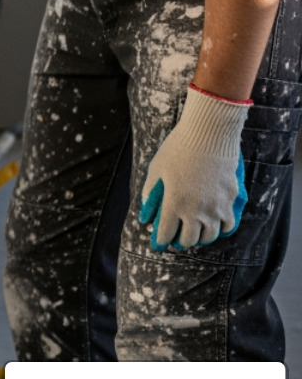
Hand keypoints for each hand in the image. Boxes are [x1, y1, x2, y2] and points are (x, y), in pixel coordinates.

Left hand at [138, 85, 248, 250]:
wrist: (209, 135)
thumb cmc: (177, 149)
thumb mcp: (156, 170)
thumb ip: (151, 193)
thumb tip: (147, 211)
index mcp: (174, 203)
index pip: (166, 234)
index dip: (160, 241)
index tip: (158, 243)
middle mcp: (196, 210)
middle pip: (189, 240)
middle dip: (180, 242)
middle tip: (176, 239)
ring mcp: (215, 207)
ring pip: (209, 236)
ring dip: (200, 237)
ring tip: (194, 233)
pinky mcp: (230, 200)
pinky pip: (227, 224)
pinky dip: (220, 228)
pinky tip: (213, 225)